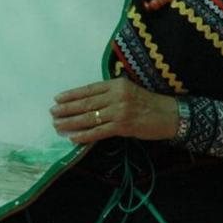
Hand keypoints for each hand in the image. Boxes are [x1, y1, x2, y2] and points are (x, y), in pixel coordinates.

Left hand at [51, 77, 178, 144]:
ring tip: (58, 125)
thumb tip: (88, 99)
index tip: (57, 98)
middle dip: (66, 108)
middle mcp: (116, 96)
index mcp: (116, 84)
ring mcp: (119, 111)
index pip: (88, 89)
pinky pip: (99, 132)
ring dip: (71, 122)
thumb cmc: (149, 102)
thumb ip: (110, 92)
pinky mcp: (123, 127)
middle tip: (52, 113)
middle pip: (85, 103)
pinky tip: (74, 137)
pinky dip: (85, 135)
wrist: (170, 115)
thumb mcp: (129, 90)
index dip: (71, 94)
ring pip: (89, 118)